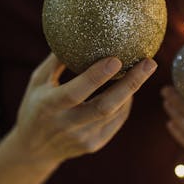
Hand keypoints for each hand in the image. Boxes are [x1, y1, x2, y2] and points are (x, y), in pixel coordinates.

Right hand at [15, 53, 157, 162]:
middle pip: (105, 107)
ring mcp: (82, 139)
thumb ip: (55, 61)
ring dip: (131, 90)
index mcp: (48, 106)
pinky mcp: (94, 145)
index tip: (117, 59)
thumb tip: (77, 32)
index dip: (96, 77)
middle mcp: (66, 125)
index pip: (75, 92)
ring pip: (116, 113)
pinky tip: (129, 88)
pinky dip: (125, 103)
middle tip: (150, 63)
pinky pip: (116, 121)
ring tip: (143, 69)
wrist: (34, 151)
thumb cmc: (35, 106)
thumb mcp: (36, 82)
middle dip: (131, 84)